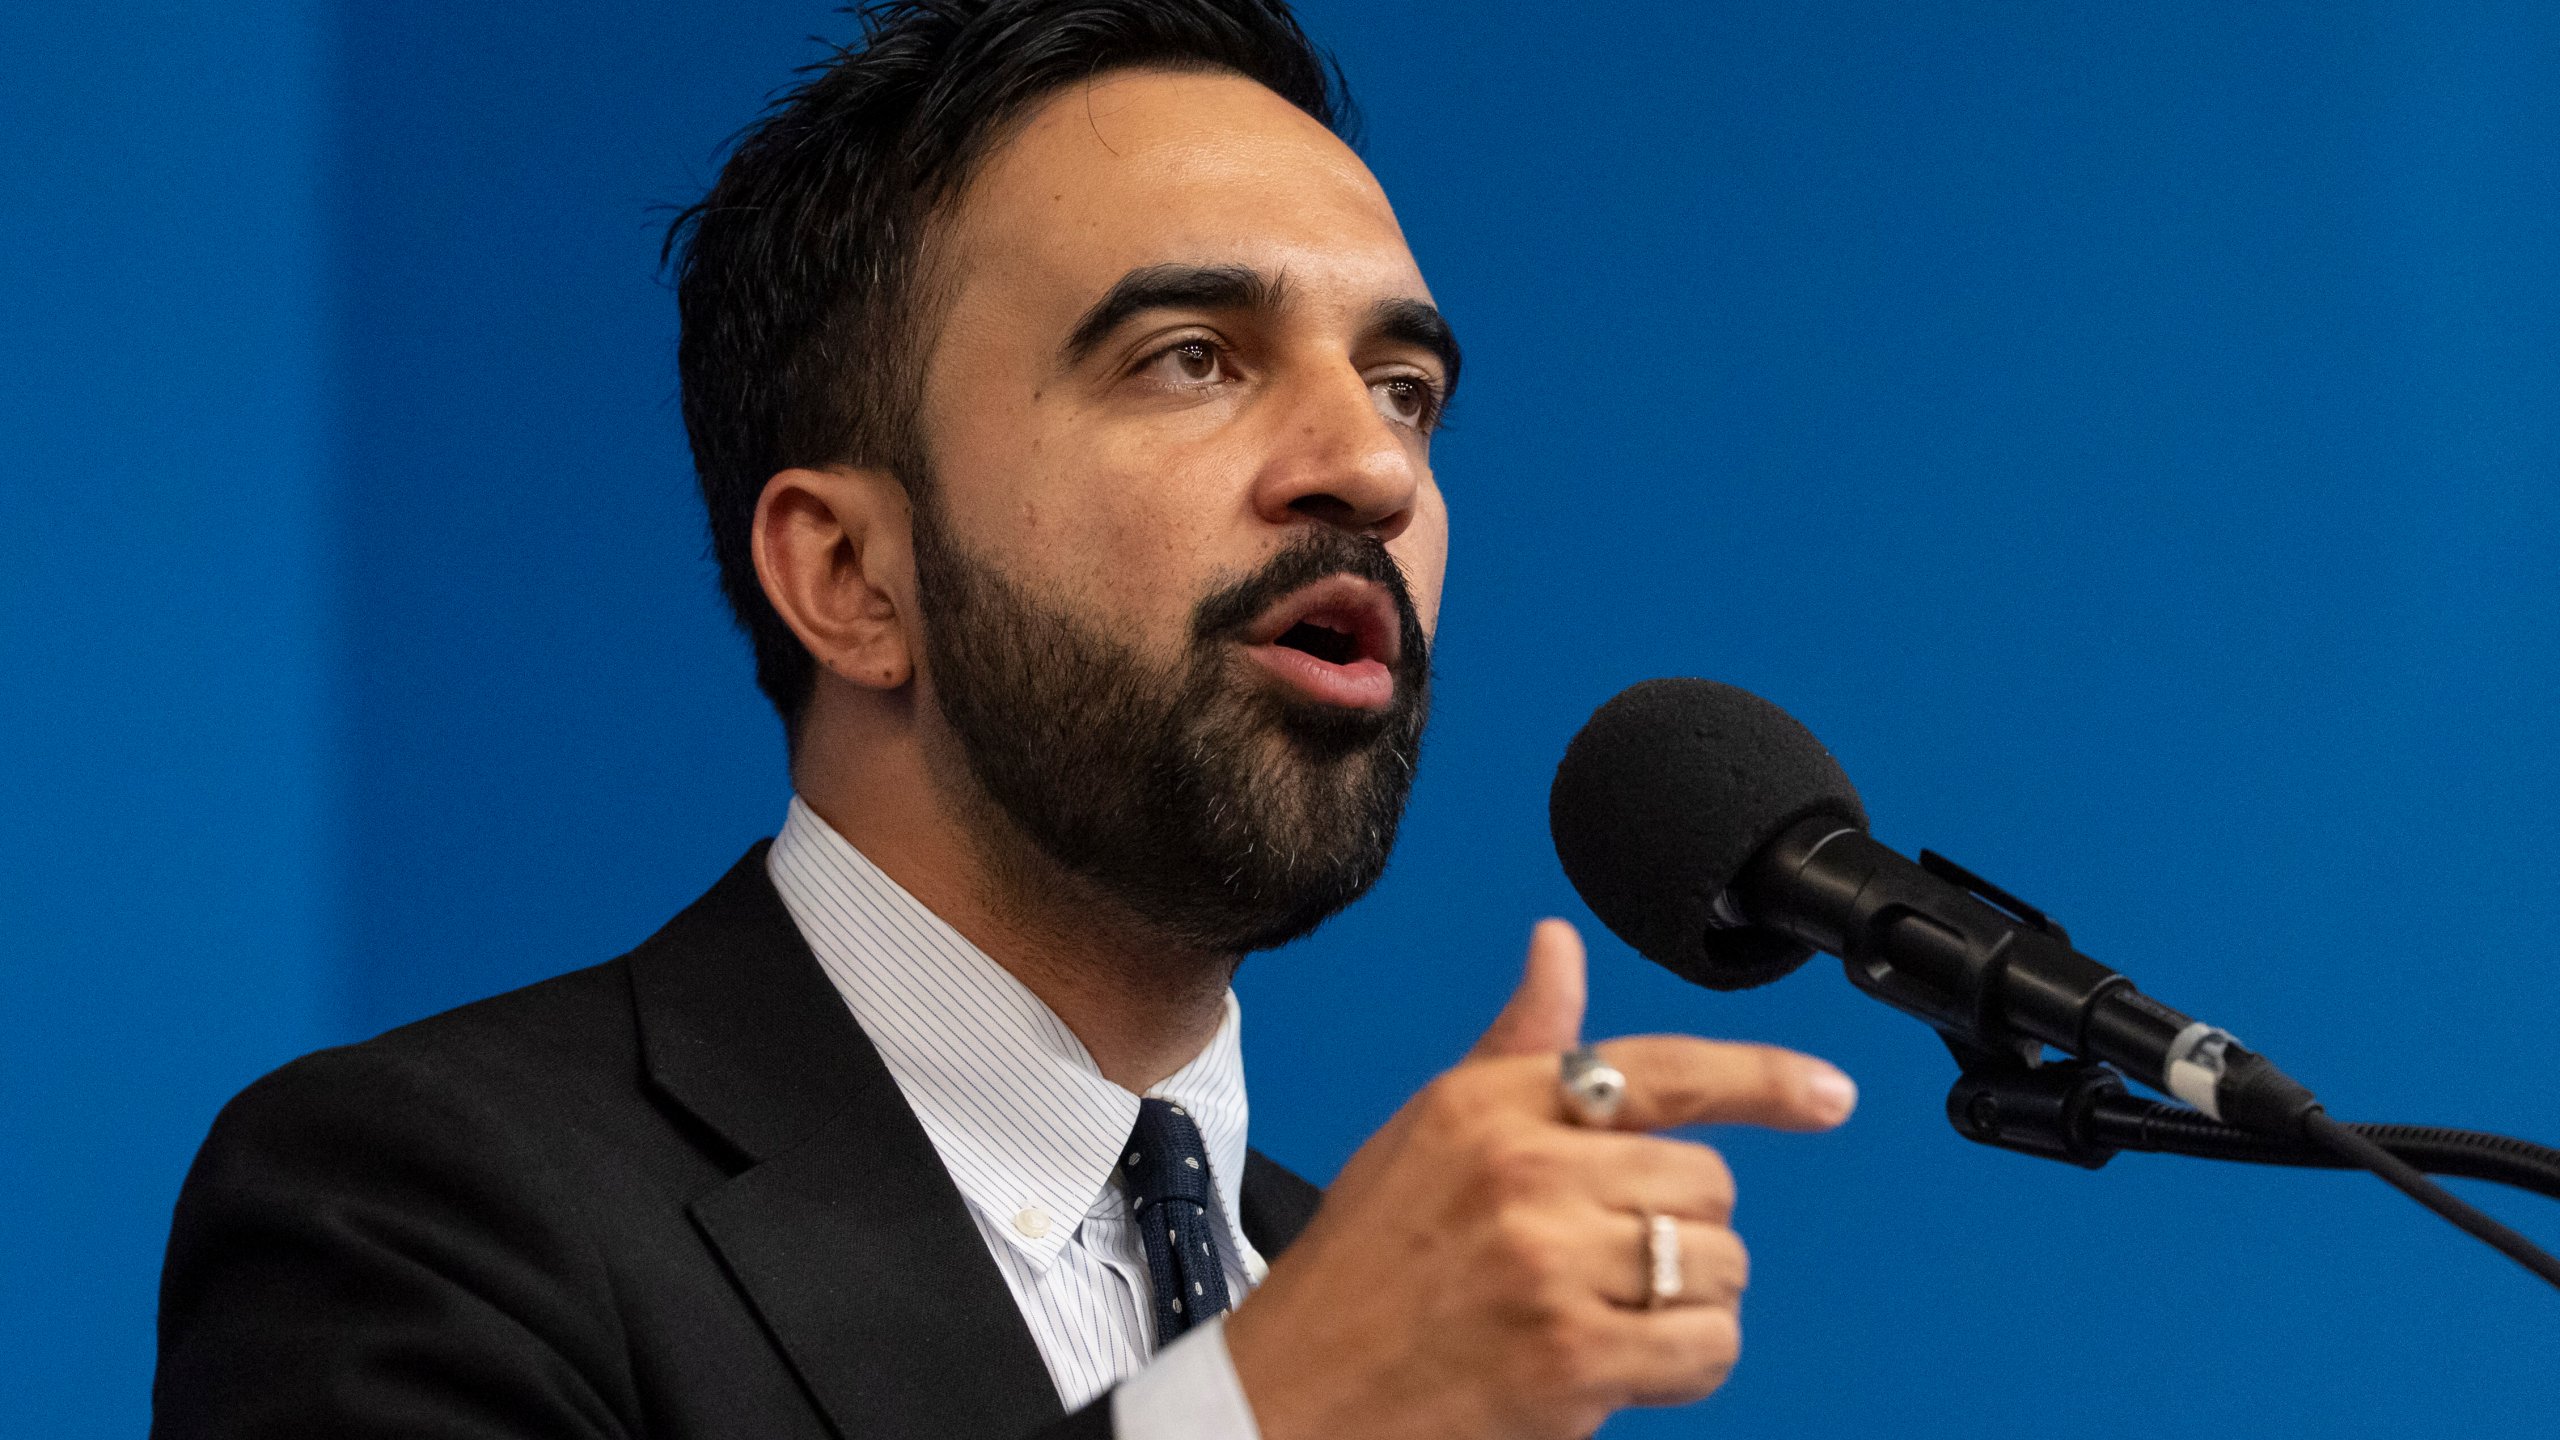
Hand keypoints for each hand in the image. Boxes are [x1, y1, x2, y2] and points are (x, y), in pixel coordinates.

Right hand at [1223, 920, 1856, 1439]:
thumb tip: (1559, 948)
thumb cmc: (1360, 1273)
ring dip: (1685, 1304)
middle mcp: (1521, 1170)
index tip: (1827, 1093)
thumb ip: (1516, 1047)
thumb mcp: (1423, 1137)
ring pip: (1717, 1265)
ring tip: (1602, 1316)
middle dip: (1678, 1230)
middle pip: (1704, 1181)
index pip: (1658, 1070)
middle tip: (1601, 1265)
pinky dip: (1686, 1366)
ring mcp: (1547, 1263)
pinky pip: (1705, 1348)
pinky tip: (1620, 1367)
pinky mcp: (1570, 1356)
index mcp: (1489, 1105)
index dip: (1761, 1078)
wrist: (1289, 1399)